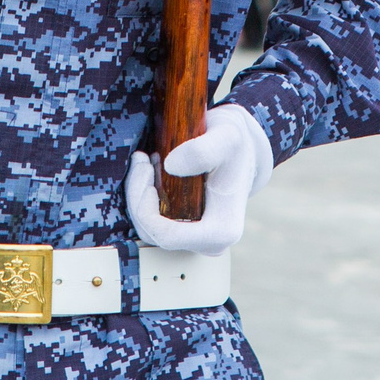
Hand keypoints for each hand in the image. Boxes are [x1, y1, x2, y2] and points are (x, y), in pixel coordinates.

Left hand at [125, 103, 273, 257]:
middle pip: (153, 233)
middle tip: (142, 159)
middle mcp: (209, 243)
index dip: (146, 209)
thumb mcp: (226, 137)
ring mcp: (196, 239)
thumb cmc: (233, 144)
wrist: (242, 149)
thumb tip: (171, 167)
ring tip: (145, 161)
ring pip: (149, 229)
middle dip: (138, 196)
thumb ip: (203, 150)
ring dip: (138, 195)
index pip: (167, 236)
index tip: (147, 171)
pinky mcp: (186, 231)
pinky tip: (149, 171)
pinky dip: (142, 198)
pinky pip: (152, 223)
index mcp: (221, 231)